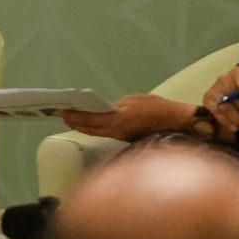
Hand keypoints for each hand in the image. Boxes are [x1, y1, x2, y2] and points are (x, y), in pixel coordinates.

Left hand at [57, 94, 195, 142]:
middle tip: (59, 114)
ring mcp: (122, 136)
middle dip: (74, 121)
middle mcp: (117, 131)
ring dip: (82, 126)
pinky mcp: (126, 138)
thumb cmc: (158, 108)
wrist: (179, 122)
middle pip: (89, 128)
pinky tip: (88, 123)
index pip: (90, 118)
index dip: (74, 115)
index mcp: (118, 119)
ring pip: (96, 132)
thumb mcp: (133, 100)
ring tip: (69, 118)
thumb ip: (115, 106)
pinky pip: (105, 133)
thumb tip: (103, 110)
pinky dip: (94, 128)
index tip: (61, 111)